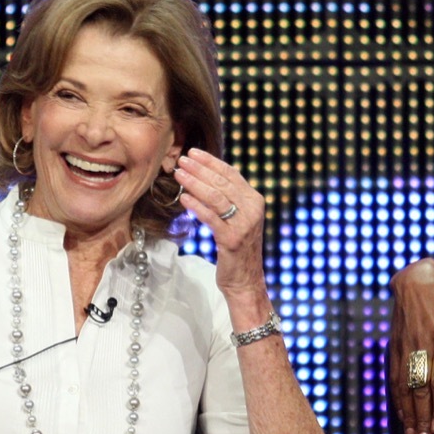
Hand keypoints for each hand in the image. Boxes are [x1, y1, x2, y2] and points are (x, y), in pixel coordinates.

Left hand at [174, 148, 266, 299]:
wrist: (245, 281)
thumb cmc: (237, 249)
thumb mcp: (237, 219)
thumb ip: (228, 199)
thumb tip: (207, 177)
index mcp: (255, 201)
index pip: (231, 174)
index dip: (211, 161)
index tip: (193, 153)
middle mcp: (253, 209)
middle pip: (222, 182)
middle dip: (200, 169)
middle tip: (181, 160)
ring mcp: (244, 224)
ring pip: (215, 197)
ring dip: (195, 183)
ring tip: (179, 174)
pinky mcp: (232, 239)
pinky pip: (211, 217)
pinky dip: (196, 205)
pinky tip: (183, 198)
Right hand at [389, 258, 433, 433]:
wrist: (415, 279)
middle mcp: (422, 346)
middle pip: (420, 389)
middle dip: (421, 418)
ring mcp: (405, 347)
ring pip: (404, 387)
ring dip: (407, 414)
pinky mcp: (393, 347)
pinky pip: (394, 378)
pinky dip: (397, 399)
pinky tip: (401, 414)